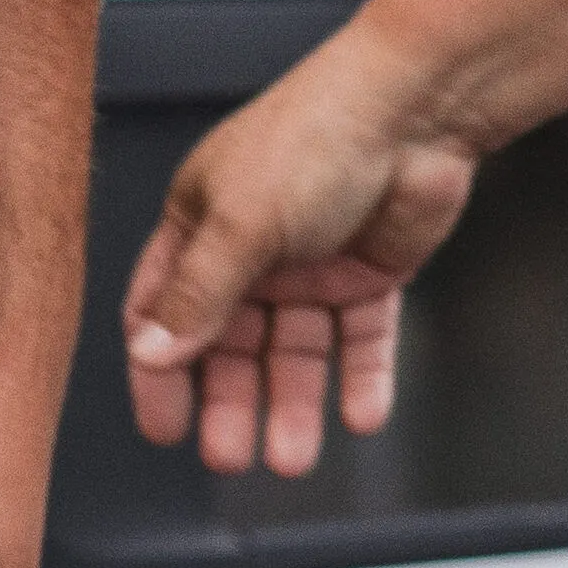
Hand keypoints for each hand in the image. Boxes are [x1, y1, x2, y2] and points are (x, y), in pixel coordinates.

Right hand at [118, 42, 484, 473]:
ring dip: (293, 403)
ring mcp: (313, 262)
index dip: (159, 369)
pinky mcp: (368, 272)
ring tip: (293, 456)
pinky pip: (359, 339)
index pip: (164, 308)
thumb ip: (198, 294)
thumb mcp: (241, 222)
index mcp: (202, 222)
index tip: (163, 427)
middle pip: (232, 343)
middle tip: (230, 455)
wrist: (416, 110)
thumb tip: (150, 351)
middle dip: (230, 402)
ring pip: (296, 351)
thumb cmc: (317, 134)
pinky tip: (360, 415)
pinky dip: (361, 378)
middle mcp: (253, 246)